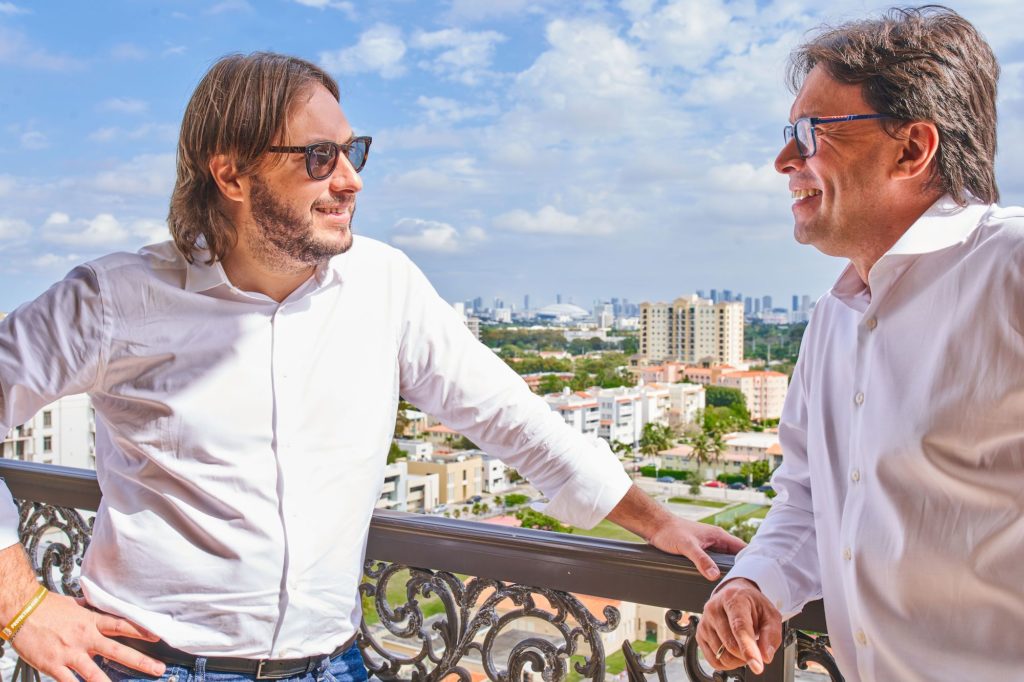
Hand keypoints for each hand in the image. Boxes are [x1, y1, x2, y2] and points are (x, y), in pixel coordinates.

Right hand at [9, 591, 166, 681]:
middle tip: (158, 669)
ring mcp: (70, 653)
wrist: (23, 610)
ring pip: (95, 673)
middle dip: (140, 661)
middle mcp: (85, 637)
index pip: (122, 626)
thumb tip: (108, 607)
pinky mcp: (54, 666)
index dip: (141, 631)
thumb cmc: (49, 607)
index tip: (157, 637)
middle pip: (118, 651)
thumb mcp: (77, 605)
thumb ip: (94, 610)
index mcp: (91, 621)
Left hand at [604, 485, 745, 579]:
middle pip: (736, 556)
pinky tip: (718, 581)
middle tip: (746, 586)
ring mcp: (709, 546)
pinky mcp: (701, 551)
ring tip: (735, 587)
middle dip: (741, 569)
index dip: (751, 560)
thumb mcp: (687, 547)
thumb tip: (714, 575)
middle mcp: (716, 540)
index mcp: (719, 536)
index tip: (757, 576)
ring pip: (725, 560)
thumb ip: (701, 560)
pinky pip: (715, 562)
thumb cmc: (671, 532)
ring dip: (729, 570)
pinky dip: (718, 570)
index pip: (742, 548)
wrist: (656, 526)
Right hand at [697, 578, 781, 674]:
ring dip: (738, 661)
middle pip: (731, 645)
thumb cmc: (752, 606)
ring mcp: (704, 622)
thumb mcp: (770, 615)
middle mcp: (714, 609)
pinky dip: (727, 664)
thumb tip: (765, 656)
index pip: (739, 627)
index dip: (748, 649)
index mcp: (733, 599)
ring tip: (745, 648)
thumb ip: (771, 635)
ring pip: (722, 656)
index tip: (757, 666)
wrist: (734, 596)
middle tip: (757, 649)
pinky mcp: (699, 635)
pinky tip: (734, 653)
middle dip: (747, 655)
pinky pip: (714, 661)